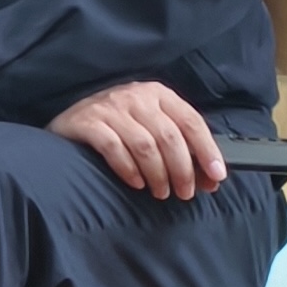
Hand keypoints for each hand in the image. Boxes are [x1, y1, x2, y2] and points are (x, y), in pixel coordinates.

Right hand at [50, 81, 227, 200]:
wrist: (69, 123)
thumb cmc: (118, 128)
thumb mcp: (152, 128)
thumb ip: (181, 148)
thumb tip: (211, 179)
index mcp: (158, 93)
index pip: (191, 121)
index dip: (207, 150)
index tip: (217, 177)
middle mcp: (135, 96)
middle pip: (169, 136)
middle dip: (182, 170)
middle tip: (184, 193)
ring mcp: (109, 107)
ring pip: (145, 145)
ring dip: (157, 174)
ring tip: (160, 192)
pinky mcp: (88, 122)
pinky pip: (114, 149)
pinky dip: (129, 170)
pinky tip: (136, 183)